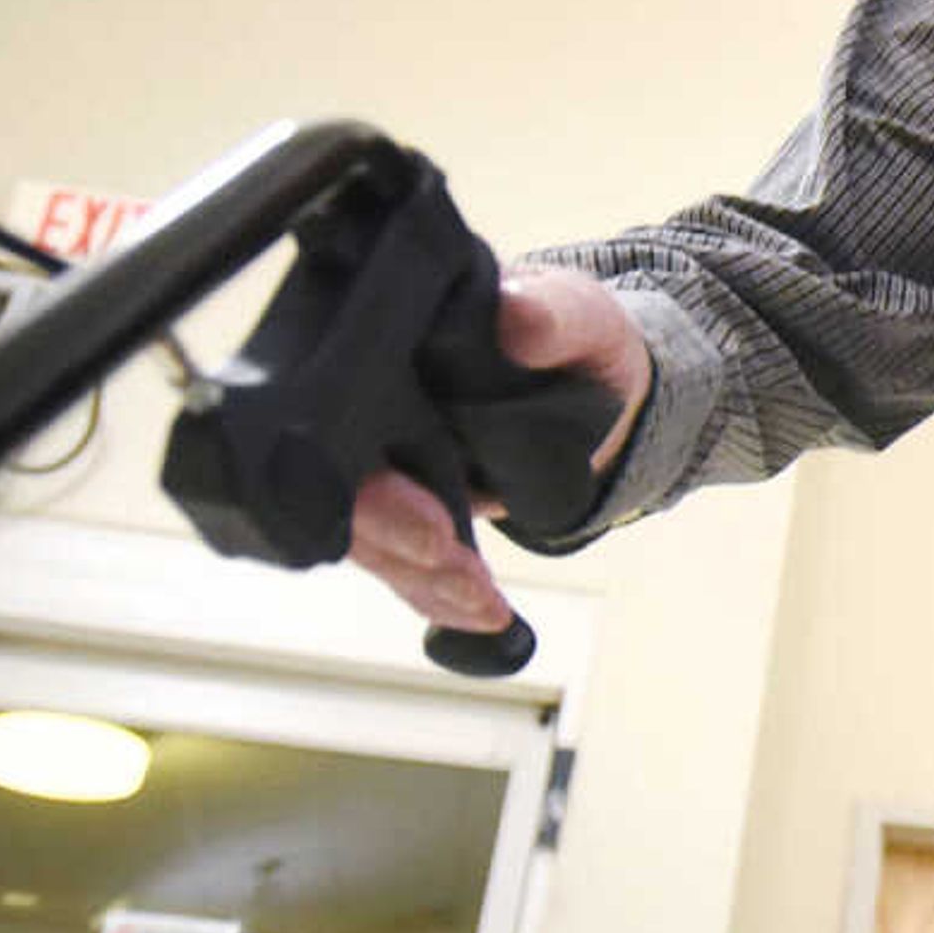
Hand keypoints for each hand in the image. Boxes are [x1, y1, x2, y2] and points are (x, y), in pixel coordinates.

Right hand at [346, 264, 647, 630]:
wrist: (596, 381)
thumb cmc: (570, 333)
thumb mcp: (574, 312)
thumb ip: (551, 314)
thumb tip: (518, 315)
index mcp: (387, 349)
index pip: (337, 404)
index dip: (360, 463)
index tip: (417, 505)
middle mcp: (370, 412)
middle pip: (343, 486)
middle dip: (389, 533)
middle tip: (443, 554)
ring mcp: (388, 466)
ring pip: (372, 539)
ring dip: (420, 577)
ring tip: (477, 600)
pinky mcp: (417, 510)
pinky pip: (410, 566)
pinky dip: (442, 599)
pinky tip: (480, 620)